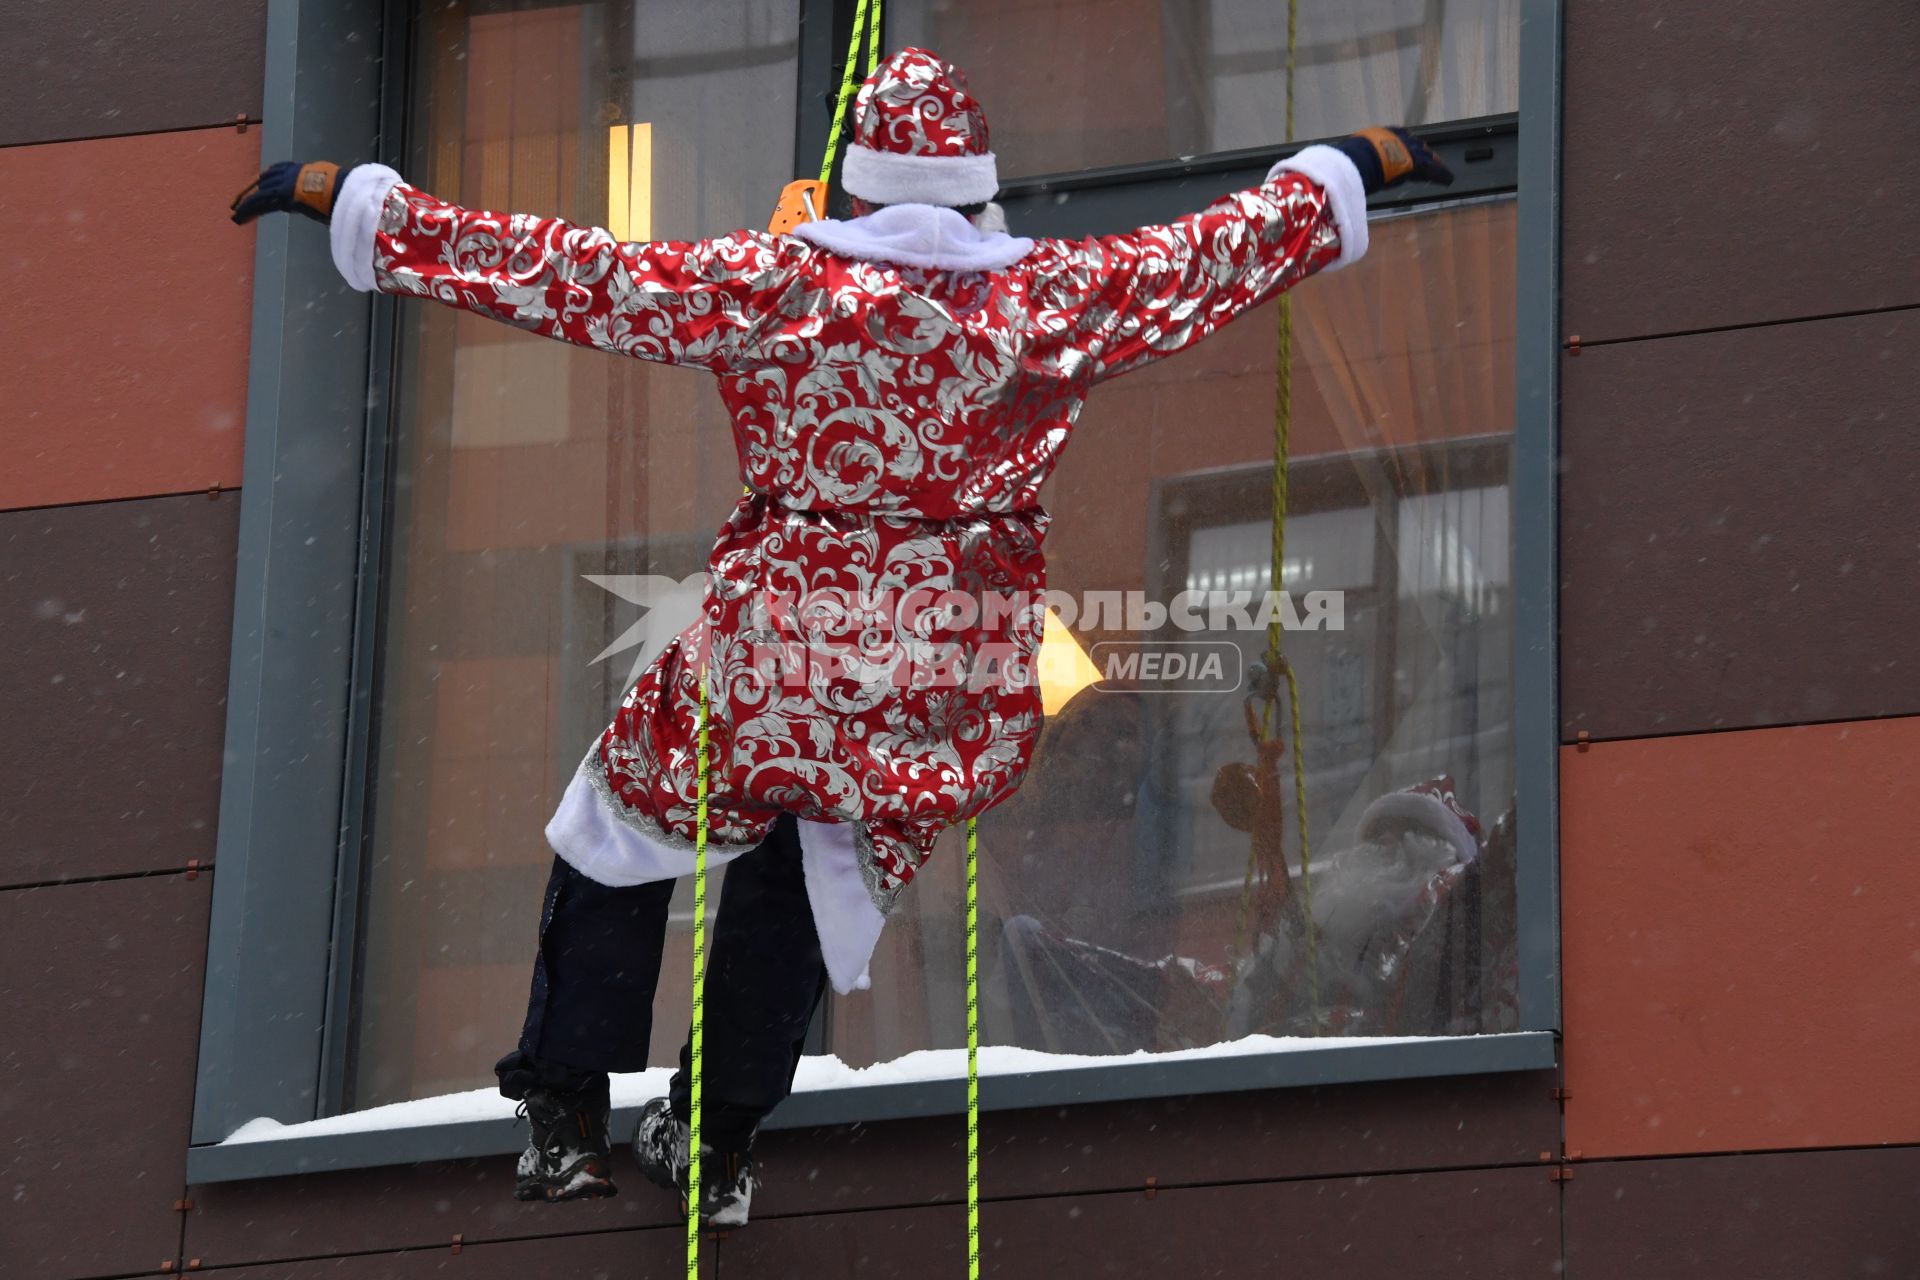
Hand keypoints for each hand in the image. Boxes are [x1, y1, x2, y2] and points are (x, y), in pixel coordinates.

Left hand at [230, 161, 346, 225]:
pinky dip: (247, 210)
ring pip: (257, 193)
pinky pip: (258, 202)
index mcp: (297, 170)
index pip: (273, 175)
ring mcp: (282, 183)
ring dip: (244, 205)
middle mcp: (286, 173)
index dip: (262, 185)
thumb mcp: (325, 185)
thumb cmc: (341, 191)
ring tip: (234, 216)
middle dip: (248, 193)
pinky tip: (239, 218)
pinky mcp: (278, 194)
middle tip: (236, 203)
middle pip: (261, 183)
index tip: (255, 191)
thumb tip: (313, 201)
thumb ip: (314, 189)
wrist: (341, 190)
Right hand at [1337, 127, 1454, 194]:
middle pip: (1414, 144)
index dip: (1405, 144)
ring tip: (1442, 170)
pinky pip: (1433, 169)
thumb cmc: (1346, 161)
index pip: (1397, 137)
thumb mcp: (1348, 157)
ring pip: (1426, 156)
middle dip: (1422, 152)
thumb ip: (1351, 160)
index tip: (1409, 148)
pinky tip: (1449, 180)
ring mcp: (1408, 149)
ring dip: (1433, 164)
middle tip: (1429, 158)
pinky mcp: (1416, 163)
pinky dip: (1442, 175)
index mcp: (1380, 135)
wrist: (1356, 161)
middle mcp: (1397, 138)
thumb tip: (1337, 170)